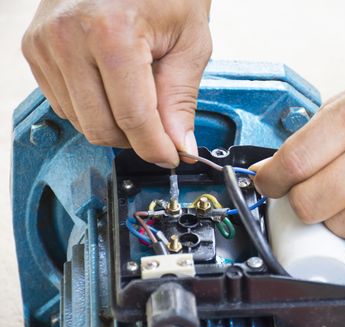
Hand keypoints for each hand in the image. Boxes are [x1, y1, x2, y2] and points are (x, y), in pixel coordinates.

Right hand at [22, 0, 211, 166]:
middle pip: (101, 127)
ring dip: (115, 124)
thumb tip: (180, 145)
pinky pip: (64, 104)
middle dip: (137, 139)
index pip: (133, 117)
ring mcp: (45, 43)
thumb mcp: (189, 42)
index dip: (156, 147)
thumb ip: (181, 99)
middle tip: (161, 129)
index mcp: (111, 31)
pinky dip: (93, 108)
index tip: (171, 156)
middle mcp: (68, 37)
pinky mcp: (35, 49)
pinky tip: (112, 86)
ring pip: (81, 122)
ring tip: (138, 94)